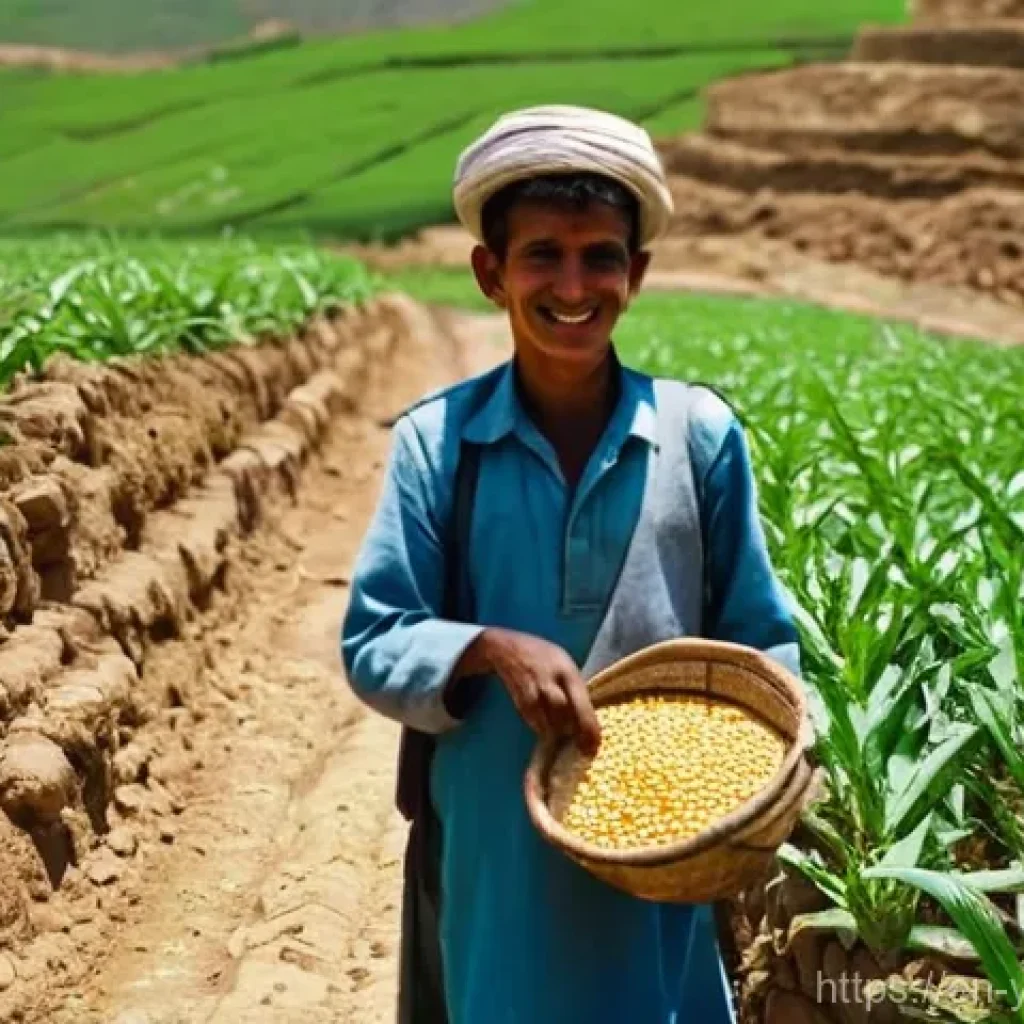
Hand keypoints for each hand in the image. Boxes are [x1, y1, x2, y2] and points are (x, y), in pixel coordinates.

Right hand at [454, 627, 600, 754]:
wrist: (508, 647)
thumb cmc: (544, 657)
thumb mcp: (564, 664)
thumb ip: (575, 688)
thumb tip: (588, 718)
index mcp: (567, 670)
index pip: (581, 701)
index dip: (589, 726)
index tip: (595, 744)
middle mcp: (550, 679)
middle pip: (563, 711)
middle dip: (574, 732)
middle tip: (582, 747)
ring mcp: (532, 689)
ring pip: (546, 719)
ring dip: (558, 733)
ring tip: (565, 739)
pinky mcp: (519, 698)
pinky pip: (532, 719)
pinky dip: (541, 728)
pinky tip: (547, 731)